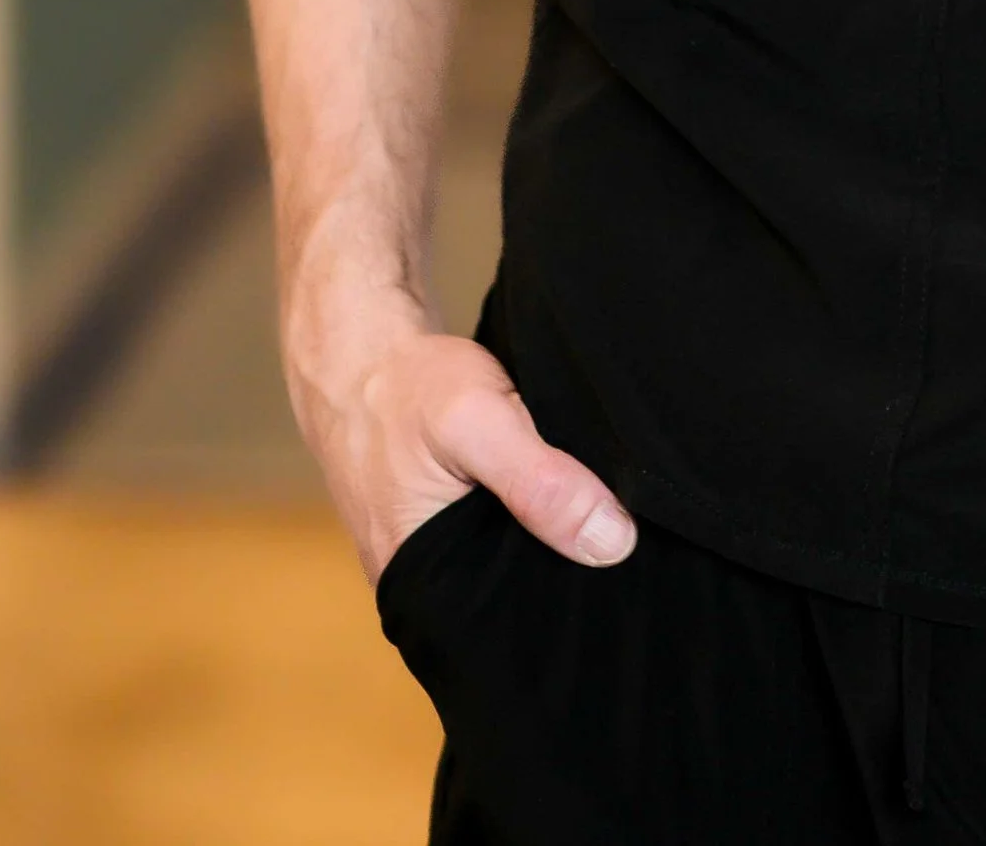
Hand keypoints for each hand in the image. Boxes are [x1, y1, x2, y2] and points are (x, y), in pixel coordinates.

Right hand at [289, 298, 637, 585]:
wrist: (361, 354)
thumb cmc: (407, 388)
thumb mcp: (477, 421)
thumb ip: (539, 482)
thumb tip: (612, 544)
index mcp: (421, 587)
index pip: (509, 632)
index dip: (565, 613)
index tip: (621, 589)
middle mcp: (424, 587)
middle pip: (515, 603)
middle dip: (566, 581)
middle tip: (624, 549)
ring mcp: (434, 558)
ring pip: (512, 570)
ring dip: (552, 546)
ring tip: (605, 525)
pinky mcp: (448, 528)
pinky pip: (503, 540)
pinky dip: (534, 520)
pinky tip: (570, 500)